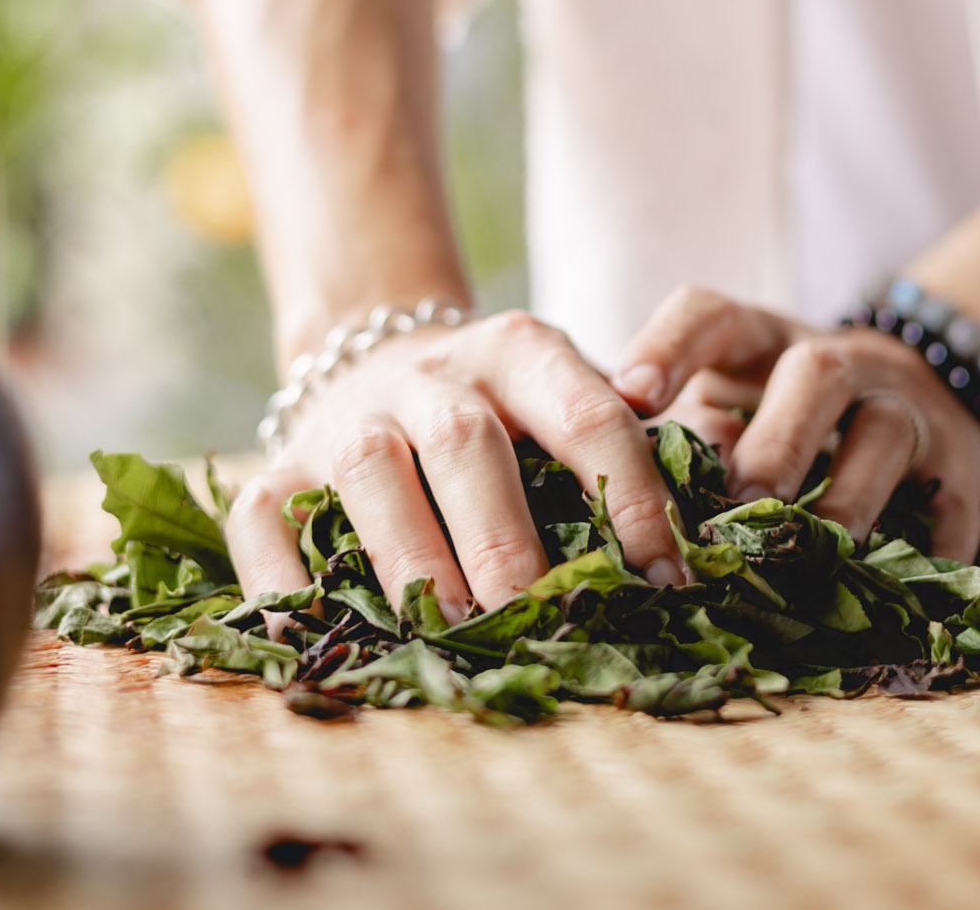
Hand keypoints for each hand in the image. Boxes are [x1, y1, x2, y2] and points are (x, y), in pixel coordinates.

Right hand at [225, 310, 685, 628]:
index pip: (588, 410)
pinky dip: (282, 573)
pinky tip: (318, 627)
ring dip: (409, 554)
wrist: (372, 351)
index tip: (666, 574)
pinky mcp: (277, 464)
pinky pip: (266, 516)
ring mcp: (348, 418)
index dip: (631, 491)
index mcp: (520, 350)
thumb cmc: (506, 411)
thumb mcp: (564, 401)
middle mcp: (432, 375)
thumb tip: (712, 551)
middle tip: (539, 612)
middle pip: (466, 442)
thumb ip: (626, 454)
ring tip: (446, 627)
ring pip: (370, 472)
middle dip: (504, 535)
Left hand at [613, 287, 979, 557]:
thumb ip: (691, 442)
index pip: (715, 315)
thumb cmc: (790, 418)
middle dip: (776, 440)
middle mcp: (843, 363)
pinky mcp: (960, 475)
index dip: (671, 345)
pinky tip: (891, 597)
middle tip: (738, 502)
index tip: (630, 395)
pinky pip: (949, 512)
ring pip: (885, 435)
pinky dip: (923, 554)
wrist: (930, 408)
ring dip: (845, 496)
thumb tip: (624, 503)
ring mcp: (910, 414)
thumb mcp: (736, 408)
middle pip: (816, 373)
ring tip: (809, 551)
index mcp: (765, 341)